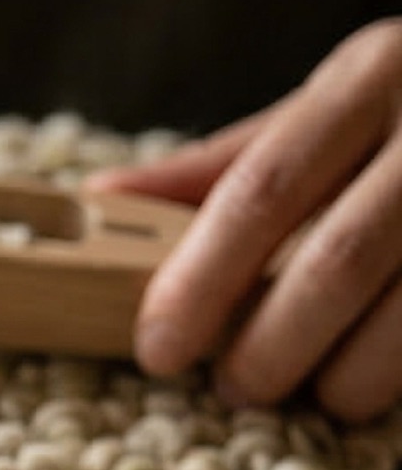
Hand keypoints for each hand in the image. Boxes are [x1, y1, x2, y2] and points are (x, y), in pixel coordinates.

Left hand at [92, 19, 401, 422]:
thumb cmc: (399, 120)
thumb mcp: (321, 114)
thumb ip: (219, 168)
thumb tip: (97, 203)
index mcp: (370, 78)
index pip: (264, 188)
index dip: (202, 280)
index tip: (159, 350)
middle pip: (336, 262)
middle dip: (270, 347)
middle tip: (237, 387)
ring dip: (345, 378)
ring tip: (314, 391)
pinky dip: (395, 377)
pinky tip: (370, 386)